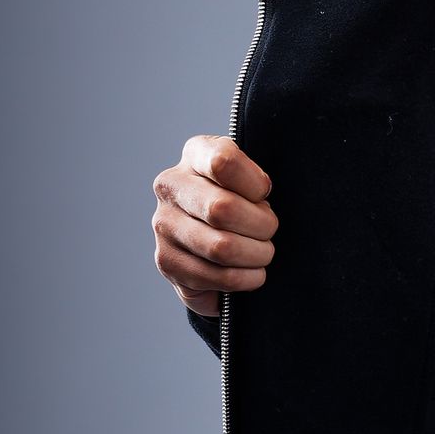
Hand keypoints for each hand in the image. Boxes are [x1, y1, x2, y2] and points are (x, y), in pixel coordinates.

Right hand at [151, 135, 276, 316]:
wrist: (220, 230)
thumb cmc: (247, 197)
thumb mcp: (253, 176)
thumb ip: (256, 178)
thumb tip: (262, 194)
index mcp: (196, 153)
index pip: (223, 161)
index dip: (255, 184)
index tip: (266, 193)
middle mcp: (172, 186)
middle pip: (223, 209)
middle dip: (261, 226)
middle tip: (270, 231)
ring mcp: (164, 224)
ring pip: (220, 247)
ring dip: (254, 255)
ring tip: (263, 252)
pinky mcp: (166, 261)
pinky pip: (214, 276)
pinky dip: (244, 279)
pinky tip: (252, 274)